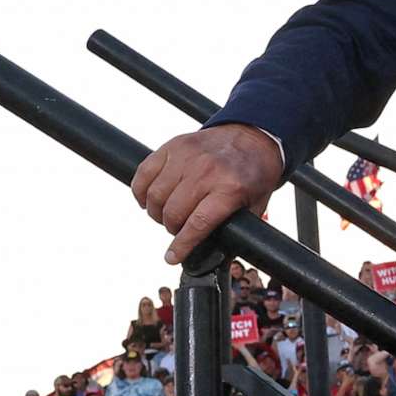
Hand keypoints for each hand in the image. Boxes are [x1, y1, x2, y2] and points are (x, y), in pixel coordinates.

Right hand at [130, 124, 286, 264]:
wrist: (252, 138)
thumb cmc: (253, 176)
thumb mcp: (254, 206)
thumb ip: (235, 229)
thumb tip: (214, 257)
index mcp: (230, 189)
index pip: (198, 223)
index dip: (182, 245)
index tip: (172, 257)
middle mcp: (207, 171)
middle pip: (173, 211)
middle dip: (172, 228)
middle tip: (178, 229)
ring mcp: (187, 156)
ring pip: (155, 195)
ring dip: (156, 212)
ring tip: (166, 215)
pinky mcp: (172, 146)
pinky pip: (144, 173)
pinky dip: (141, 190)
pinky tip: (149, 198)